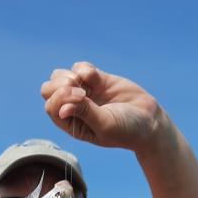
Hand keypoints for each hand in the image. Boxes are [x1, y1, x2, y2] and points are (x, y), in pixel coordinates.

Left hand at [41, 61, 166, 152]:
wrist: (148, 121)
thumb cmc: (126, 130)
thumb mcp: (105, 124)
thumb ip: (84, 113)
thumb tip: (61, 109)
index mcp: (71, 124)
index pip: (50, 106)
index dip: (61, 97)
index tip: (82, 97)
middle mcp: (73, 108)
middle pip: (49, 90)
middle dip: (60, 85)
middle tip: (80, 89)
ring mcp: (83, 92)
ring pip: (60, 76)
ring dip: (70, 75)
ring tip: (87, 83)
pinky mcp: (95, 80)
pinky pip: (79, 67)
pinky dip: (85, 69)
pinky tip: (97, 78)